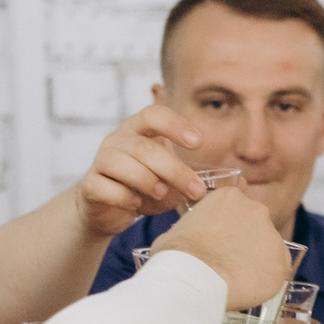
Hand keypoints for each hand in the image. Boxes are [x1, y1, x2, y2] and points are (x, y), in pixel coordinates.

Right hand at [71, 104, 208, 236]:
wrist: (108, 209)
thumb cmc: (144, 187)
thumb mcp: (172, 178)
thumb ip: (193, 175)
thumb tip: (234, 183)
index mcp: (140, 129)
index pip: (154, 115)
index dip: (175, 126)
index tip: (198, 142)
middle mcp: (118, 139)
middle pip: (144, 147)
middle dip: (174, 170)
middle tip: (196, 189)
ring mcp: (101, 160)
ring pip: (120, 164)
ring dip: (147, 181)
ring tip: (163, 194)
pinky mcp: (90, 184)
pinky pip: (104, 187)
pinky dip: (123, 197)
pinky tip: (135, 204)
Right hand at [152, 184, 293, 308]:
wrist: (195, 278)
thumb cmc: (179, 255)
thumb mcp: (178, 230)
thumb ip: (192, 227)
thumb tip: (188, 238)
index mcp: (229, 197)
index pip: (237, 209)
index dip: (230, 227)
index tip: (223, 241)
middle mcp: (256, 209)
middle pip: (255, 226)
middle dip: (245, 243)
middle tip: (229, 261)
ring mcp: (271, 234)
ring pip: (268, 249)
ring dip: (256, 261)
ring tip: (236, 278)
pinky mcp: (280, 261)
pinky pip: (277, 269)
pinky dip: (266, 278)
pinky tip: (249, 286)